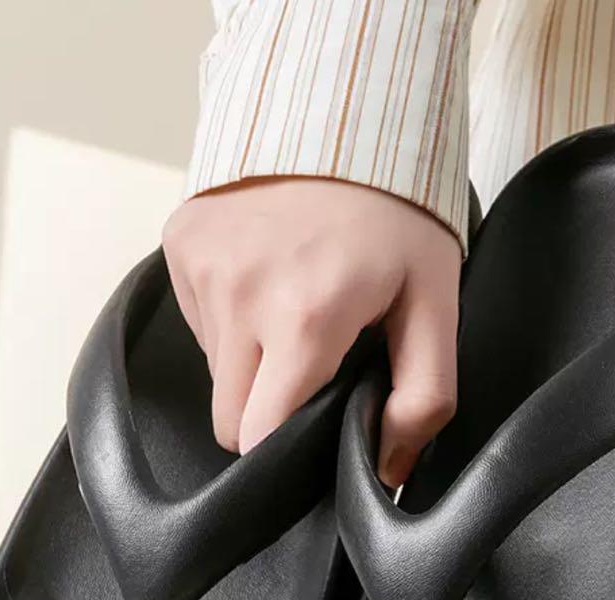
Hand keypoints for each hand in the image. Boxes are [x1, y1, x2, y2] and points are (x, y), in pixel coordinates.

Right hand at [161, 176, 461, 486]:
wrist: (346, 110)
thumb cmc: (399, 215)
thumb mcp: (435, 305)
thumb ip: (422, 398)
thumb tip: (387, 473)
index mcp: (304, 319)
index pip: (257, 437)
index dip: (283, 450)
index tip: (311, 433)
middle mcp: (239, 296)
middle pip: (229, 417)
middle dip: (268, 411)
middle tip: (316, 366)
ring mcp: (201, 267)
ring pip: (214, 371)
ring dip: (253, 360)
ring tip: (297, 309)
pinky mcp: (179, 242)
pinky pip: (199, 320)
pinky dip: (232, 317)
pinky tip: (270, 279)